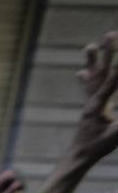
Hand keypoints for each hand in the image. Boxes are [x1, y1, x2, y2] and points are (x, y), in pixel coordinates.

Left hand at [69, 32, 117, 162]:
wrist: (78, 157)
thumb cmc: (96, 148)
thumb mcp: (113, 137)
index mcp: (97, 107)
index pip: (109, 84)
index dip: (117, 71)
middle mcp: (91, 101)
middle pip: (100, 73)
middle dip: (107, 53)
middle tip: (110, 34)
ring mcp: (90, 103)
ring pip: (92, 77)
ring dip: (93, 61)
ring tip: (90, 46)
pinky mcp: (91, 107)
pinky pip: (90, 87)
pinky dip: (88, 77)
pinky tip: (82, 71)